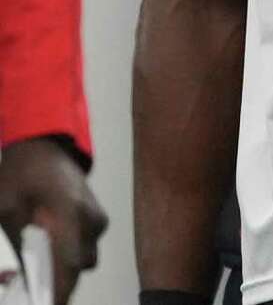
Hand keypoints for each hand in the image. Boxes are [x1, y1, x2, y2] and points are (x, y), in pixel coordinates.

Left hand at [0, 136, 106, 304]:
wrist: (44, 147)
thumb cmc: (22, 175)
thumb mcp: (6, 209)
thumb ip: (13, 243)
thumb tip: (15, 276)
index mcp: (69, 214)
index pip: (68, 264)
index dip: (58, 292)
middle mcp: (90, 220)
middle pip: (77, 267)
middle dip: (56, 285)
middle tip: (35, 294)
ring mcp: (98, 219)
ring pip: (83, 259)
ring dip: (63, 269)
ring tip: (38, 271)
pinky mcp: (98, 219)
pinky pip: (85, 248)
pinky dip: (68, 255)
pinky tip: (48, 251)